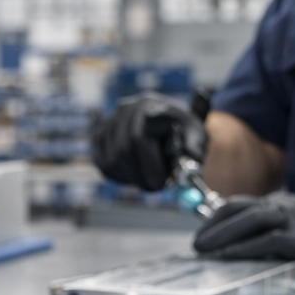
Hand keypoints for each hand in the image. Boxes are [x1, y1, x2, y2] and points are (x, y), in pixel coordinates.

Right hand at [91, 92, 208, 192]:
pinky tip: (136, 172)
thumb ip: (194, 150)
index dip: (149, 165)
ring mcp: (108, 123)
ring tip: (149, 178)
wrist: (166, 123)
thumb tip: (189, 168)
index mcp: (149, 106)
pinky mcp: (98, 137)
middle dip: (140, 175)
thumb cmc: (183, 132)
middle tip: (155, 188)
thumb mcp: (196, 136)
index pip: (140, 138)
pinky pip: (104, 165)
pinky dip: (120, 176)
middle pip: (123, 151)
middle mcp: (125, 110)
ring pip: (112, 161)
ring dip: (132, 177)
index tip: (162, 183)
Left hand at [193, 192, 294, 278]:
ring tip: (203, 250)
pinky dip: (245, 248)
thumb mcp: (293, 227)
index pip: (236, 205)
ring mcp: (293, 221)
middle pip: (237, 210)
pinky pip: (268, 241)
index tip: (198, 235)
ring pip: (249, 222)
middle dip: (211, 228)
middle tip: (194, 245)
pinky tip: (229, 257)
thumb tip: (238, 247)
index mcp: (277, 204)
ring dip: (222, 236)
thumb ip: (268, 233)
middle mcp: (282, 207)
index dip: (213, 220)